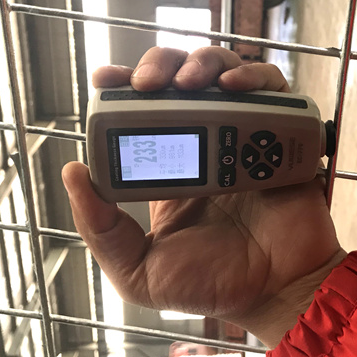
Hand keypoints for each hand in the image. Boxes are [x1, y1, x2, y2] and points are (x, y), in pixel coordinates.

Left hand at [62, 46, 344, 346]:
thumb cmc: (213, 286)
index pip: (145, 111)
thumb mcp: (139, 270)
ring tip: (190, 82)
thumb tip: (73, 172)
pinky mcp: (283, 134)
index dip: (126, 86)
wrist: (277, 294)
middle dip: (162, 64)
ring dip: (205, 62)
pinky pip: (273, 91)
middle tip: (148, 82)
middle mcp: (209, 143)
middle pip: (184, 79)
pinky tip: (235, 87)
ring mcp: (247, 135)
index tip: (107, 79)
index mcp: (172, 168)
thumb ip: (101, 230)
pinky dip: (254, 77)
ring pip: (226, 72)